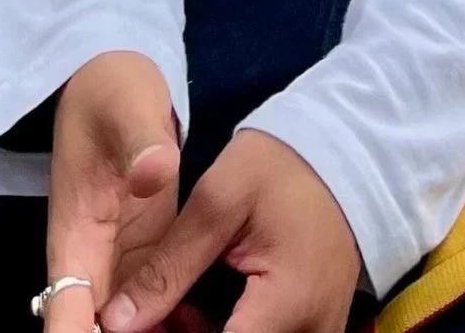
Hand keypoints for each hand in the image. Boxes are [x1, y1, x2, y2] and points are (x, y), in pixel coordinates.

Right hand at [45, 52, 181, 332]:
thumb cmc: (112, 86)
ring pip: (123, 323)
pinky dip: (169, 323)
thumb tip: (153, 174)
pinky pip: (150, 304)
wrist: (113, 74)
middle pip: (94, 325)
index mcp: (75, 230)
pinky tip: (202, 329)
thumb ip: (141, 140)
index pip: (66, 306)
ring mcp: (118, 257)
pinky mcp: (145, 250)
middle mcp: (90, 256)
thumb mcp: (127, 104)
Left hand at [101, 129, 362, 332]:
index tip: (138, 325)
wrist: (347, 149)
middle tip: (154, 311)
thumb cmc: (283, 165)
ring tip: (172, 305)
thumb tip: (117, 321)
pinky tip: (198, 309)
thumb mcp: (219, 201)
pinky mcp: (316, 327)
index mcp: (285, 306)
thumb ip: (169, 266)